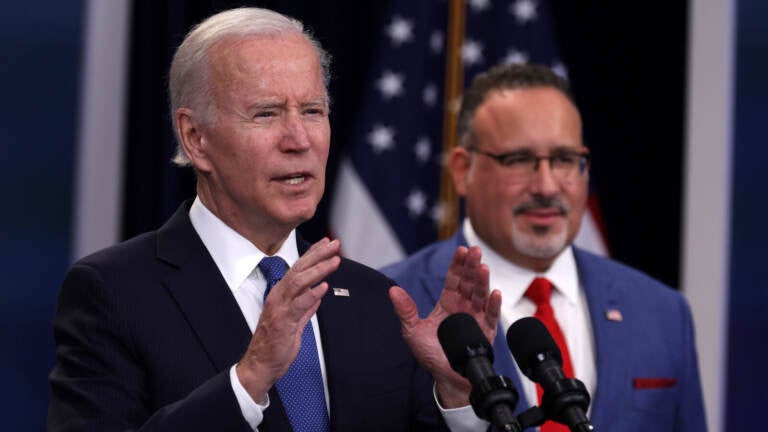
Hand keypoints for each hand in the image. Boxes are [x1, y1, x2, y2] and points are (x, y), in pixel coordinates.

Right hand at [236, 238, 340, 401]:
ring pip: (299, 282)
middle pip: (299, 269)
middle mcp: (279, 296)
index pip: (299, 269)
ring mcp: (280, 307)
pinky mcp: (283, 321)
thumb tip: (317, 295)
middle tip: (333, 243)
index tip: (326, 243)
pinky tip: (323, 287)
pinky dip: (312, 294)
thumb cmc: (275, 345)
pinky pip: (298, 304)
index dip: (313, 254)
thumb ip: (306, 308)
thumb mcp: (296, 322)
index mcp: (282, 294)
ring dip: (318, 270)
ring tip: (334, 261)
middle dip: (318, 255)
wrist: (261, 365)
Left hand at [389, 245, 501, 407]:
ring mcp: (477, 316)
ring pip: (481, 294)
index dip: (458, 264)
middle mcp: (464, 306)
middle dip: (472, 265)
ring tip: (483, 268)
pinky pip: (492, 315)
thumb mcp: (412, 330)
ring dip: (483, 281)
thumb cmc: (430, 353)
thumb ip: (405, 310)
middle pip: (470, 281)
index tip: (461, 250)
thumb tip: (392, 290)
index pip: (454, 278)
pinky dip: (494, 304)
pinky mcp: (487, 331)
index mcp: (448, 302)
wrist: (446, 377)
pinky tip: (495, 294)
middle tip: (475, 250)